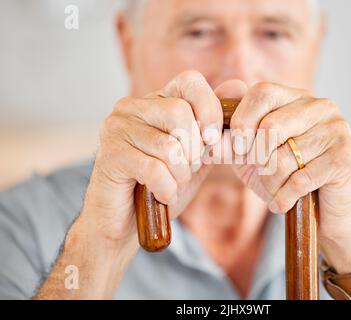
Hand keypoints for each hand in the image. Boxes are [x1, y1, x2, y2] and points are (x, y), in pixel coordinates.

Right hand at [82, 70, 222, 246]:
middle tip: (187, 168)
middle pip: (180, 112)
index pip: (190, 81)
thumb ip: (214, 127)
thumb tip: (238, 86)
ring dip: (180, 173)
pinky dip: (167, 188)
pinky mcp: (109, 154)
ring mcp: (117, 128)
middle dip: (194, 150)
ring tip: (172, 183)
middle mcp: (132, 107)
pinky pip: (154, 169)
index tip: (212, 140)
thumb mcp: (196, 154)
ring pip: (169, 145)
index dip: (209, 109)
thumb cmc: (163, 184)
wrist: (129, 220)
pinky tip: (162, 194)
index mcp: (156, 101)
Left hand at [230, 82, 350, 272]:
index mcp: (296, 97)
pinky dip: (284, 197)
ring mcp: (336, 130)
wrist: (322, 212)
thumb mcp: (250, 156)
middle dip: (256, 159)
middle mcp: (320, 107)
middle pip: (270, 126)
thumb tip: (207, 132)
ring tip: (275, 190)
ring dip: (271, 183)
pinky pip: (300, 179)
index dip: (242, 121)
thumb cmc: (285, 178)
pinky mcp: (345, 157)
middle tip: (261, 173)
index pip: (262, 92)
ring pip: (284, 157)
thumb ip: (229, 141)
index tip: (237, 149)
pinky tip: (285, 202)